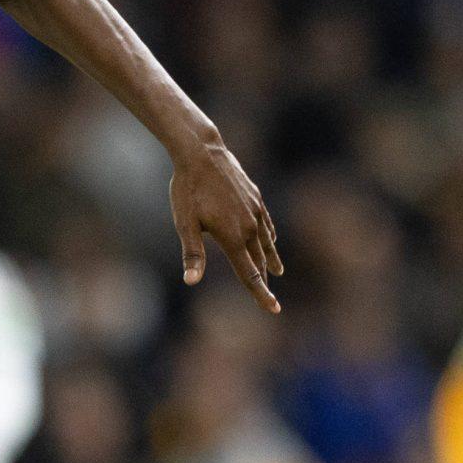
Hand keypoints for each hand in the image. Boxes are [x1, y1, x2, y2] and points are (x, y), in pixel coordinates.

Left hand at [169, 137, 282, 311]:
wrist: (202, 153)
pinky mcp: (256, 197)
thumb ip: (192, 253)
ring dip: (270, 259)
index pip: (250, 274)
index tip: (273, 309)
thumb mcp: (184, 223)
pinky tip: (271, 238)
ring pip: (266, 242)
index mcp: (233, 238)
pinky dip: (269, 235)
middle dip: (264, 281)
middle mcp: (249, 227)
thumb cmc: (188, 189)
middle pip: (259, 262)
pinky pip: (266, 222)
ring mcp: (255, 211)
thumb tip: (191, 281)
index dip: (261, 294)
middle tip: (270, 299)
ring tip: (277, 271)